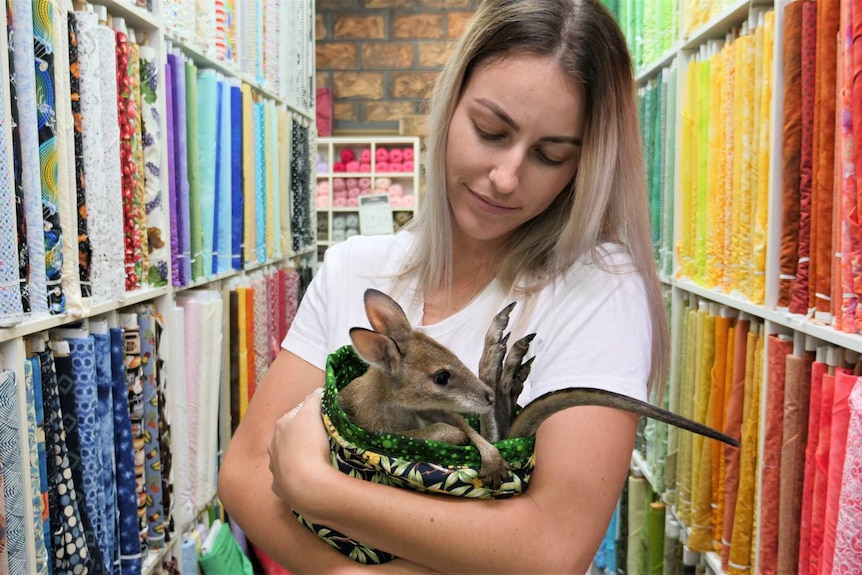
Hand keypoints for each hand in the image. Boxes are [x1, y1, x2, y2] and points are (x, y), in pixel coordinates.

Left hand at [267, 388, 332, 511]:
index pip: (297, 413)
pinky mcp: (279, 486)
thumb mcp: (312, 414)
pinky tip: (306, 477)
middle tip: (321, 439)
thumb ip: (313, 399)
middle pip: (290, 435)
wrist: (306, 484)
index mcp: (281, 425)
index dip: (311, 414)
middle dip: (302, 435)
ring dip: (296, 456)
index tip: (324, 419)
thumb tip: (317, 391)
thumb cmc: (309, 445)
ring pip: (286, 456)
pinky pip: (287, 477)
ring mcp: (274, 466)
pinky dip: (295, 475)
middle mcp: (273, 444)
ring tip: (314, 460)